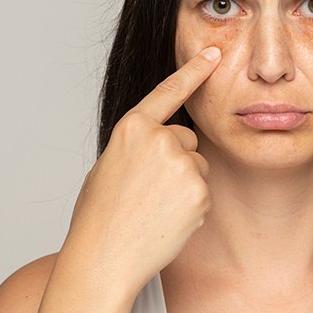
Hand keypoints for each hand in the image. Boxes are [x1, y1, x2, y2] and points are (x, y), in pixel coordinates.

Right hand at [64, 45, 221, 299]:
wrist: (104, 258)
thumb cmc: (100, 214)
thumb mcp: (109, 164)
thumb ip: (139, 144)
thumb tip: (163, 140)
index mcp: (132, 128)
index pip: (168, 92)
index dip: (193, 71)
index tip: (213, 54)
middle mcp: (159, 139)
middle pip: (186, 138)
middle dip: (176, 158)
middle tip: (150, 189)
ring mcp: (182, 164)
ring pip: (196, 164)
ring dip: (184, 182)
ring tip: (155, 206)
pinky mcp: (199, 190)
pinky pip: (203, 189)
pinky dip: (191, 203)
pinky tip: (167, 218)